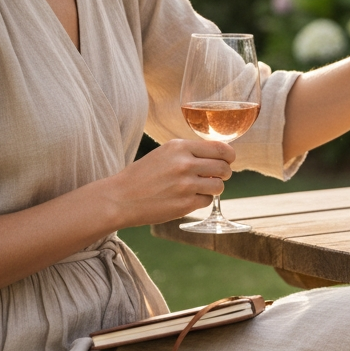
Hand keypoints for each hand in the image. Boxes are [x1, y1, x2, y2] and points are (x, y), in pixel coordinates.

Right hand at [101, 139, 235, 228]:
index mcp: (179, 147)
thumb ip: (190, 152)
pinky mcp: (185, 204)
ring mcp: (186, 185)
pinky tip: (188, 198)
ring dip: (214, 188)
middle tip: (216, 176)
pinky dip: (202, 200)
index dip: (229, 155)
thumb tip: (220, 155)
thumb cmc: (143, 175)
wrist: (120, 198)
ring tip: (200, 188)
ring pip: (219, 186)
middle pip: (224, 168)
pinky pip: (207, 201)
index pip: (220, 148)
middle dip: (224, 173)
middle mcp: (185, 163)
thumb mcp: (165, 153)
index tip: (229, 160)